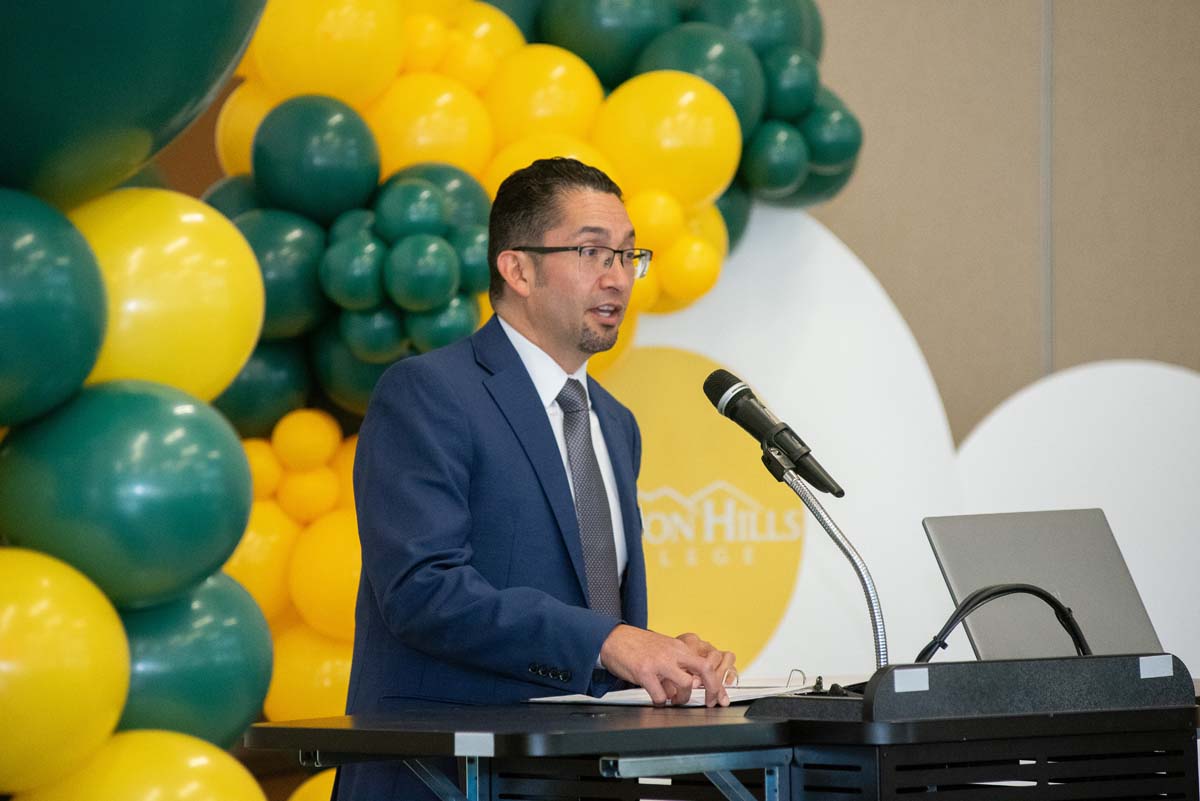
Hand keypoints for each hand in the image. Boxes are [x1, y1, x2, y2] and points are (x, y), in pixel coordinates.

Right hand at [599, 625, 731, 706]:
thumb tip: (695, 682)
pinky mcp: (644, 672)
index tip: (717, 695)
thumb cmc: (637, 645)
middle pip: (704, 670)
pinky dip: (661, 702)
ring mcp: (659, 662)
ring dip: (682, 698)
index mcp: (678, 647)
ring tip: (674, 700)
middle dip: (712, 689)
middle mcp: (672, 653)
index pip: (706, 663)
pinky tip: (657, 698)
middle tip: (707, 702)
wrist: (613, 638)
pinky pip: (661, 696)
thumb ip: (679, 662)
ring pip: (685, 685)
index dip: (716, 682)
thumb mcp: (663, 648)